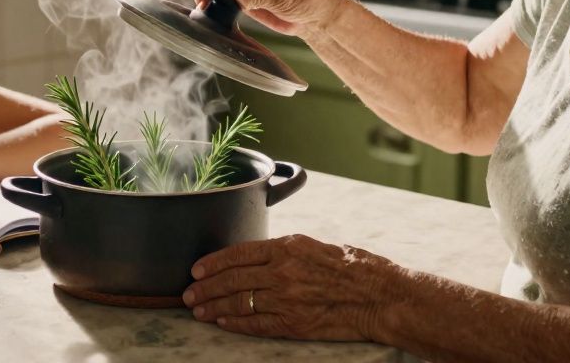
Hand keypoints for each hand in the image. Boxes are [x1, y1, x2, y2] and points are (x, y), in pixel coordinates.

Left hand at [181, 234, 398, 339]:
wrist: (381, 296)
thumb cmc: (356, 267)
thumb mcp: (318, 246)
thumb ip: (288, 251)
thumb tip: (262, 256)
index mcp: (289, 246)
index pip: (239, 252)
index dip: (214, 261)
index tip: (197, 268)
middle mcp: (283, 270)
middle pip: (233, 278)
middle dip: (206, 286)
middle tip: (188, 292)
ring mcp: (287, 298)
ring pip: (240, 301)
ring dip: (214, 305)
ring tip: (198, 309)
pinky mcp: (294, 322)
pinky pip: (256, 324)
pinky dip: (235, 323)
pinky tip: (221, 322)